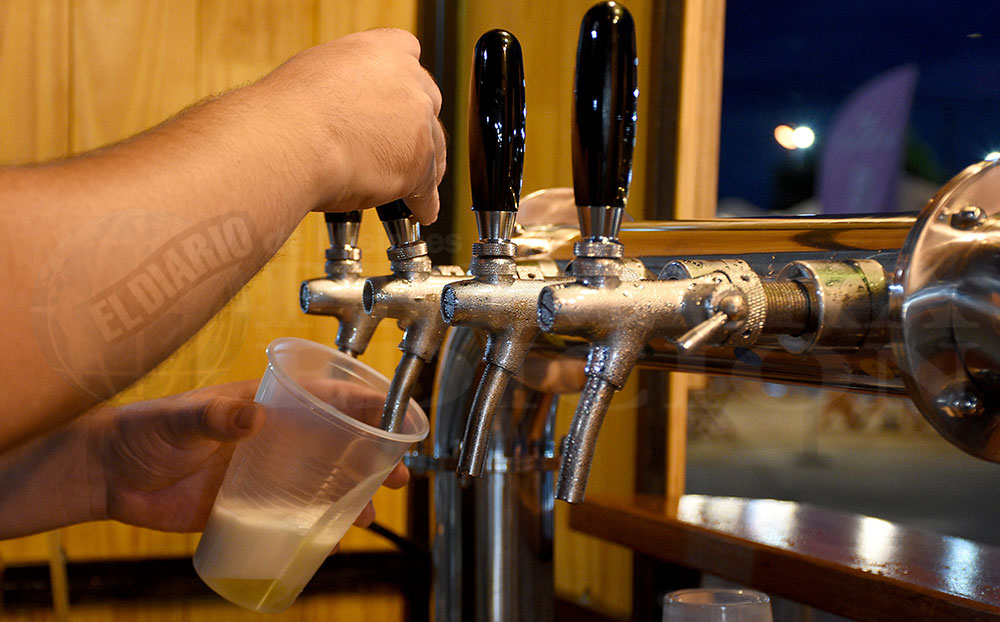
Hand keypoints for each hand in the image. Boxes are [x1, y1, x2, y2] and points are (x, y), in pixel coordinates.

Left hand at [90, 380, 408, 531]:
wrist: (108, 476)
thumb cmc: (143, 431)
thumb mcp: (180, 418)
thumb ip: (214, 416)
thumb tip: (251, 417)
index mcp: (265, 405)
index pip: (326, 397)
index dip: (366, 403)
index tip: (398, 415)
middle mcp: (273, 436)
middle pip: (335, 441)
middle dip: (371, 455)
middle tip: (398, 474)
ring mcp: (262, 472)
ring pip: (320, 481)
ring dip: (350, 494)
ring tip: (372, 512)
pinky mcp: (246, 504)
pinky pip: (291, 514)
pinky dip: (316, 524)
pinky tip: (332, 537)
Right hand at [259, 29, 445, 223]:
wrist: (290, 138)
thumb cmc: (288, 110)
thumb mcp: (314, 72)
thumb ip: (343, 83)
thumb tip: (340, 101)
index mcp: (381, 50)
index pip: (408, 55)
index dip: (402, 84)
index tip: (395, 99)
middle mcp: (407, 79)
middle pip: (426, 103)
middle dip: (416, 126)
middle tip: (402, 145)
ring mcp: (418, 120)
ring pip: (433, 147)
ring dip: (424, 167)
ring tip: (414, 187)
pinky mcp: (419, 161)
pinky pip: (427, 187)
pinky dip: (424, 202)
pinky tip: (421, 210)